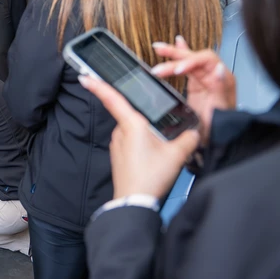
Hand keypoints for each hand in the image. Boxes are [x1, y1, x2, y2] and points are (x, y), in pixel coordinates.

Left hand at [80, 76, 199, 199]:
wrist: (134, 201)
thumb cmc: (150, 177)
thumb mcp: (177, 154)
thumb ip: (188, 138)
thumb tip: (194, 132)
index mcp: (132, 124)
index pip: (113, 99)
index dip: (98, 86)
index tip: (85, 77)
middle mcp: (120, 132)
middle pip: (130, 115)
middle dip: (144, 119)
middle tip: (159, 133)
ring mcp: (117, 144)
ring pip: (132, 131)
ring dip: (144, 135)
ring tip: (160, 150)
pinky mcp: (118, 156)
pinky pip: (130, 143)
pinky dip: (141, 146)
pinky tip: (152, 157)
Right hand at [151, 37, 235, 145]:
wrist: (218, 141)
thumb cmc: (221, 128)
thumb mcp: (220, 111)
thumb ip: (219, 88)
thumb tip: (218, 68)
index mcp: (223, 79)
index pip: (205, 60)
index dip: (189, 61)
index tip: (176, 70)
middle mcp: (215, 76)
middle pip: (194, 57)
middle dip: (176, 54)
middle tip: (159, 52)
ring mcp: (205, 80)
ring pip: (188, 61)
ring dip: (173, 54)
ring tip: (159, 48)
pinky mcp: (197, 86)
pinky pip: (188, 67)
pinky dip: (180, 57)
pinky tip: (176, 44)